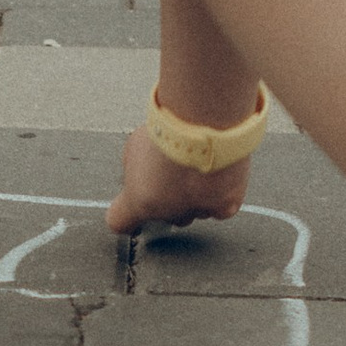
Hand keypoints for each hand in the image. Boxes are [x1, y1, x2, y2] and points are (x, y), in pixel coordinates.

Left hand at [106, 121, 250, 237]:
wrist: (207, 122)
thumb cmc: (171, 130)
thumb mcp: (136, 144)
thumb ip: (138, 166)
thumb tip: (145, 168)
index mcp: (137, 200)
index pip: (120, 222)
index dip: (125, 217)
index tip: (124, 215)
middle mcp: (166, 213)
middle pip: (165, 215)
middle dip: (168, 198)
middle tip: (173, 172)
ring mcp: (196, 210)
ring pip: (193, 212)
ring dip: (194, 196)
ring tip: (197, 166)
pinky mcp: (225, 206)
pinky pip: (219, 208)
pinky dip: (218, 195)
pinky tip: (215, 174)